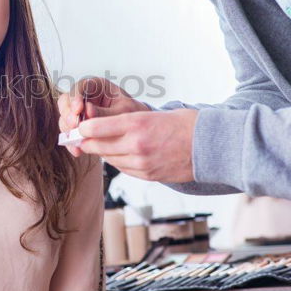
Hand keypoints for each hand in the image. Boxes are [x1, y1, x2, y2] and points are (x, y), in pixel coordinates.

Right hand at [57, 77, 149, 156]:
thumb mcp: (123, 111)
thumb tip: (87, 112)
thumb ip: (105, 112)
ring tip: (76, 141)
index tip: (78, 109)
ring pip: (65, 118)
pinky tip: (77, 150)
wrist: (139, 130)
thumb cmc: (134, 114)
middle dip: (68, 115)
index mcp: (96, 86)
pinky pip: (69, 134)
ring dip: (67, 130)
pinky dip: (71, 143)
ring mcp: (79, 113)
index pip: (80, 87)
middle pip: (66, 102)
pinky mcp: (79, 128)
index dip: (75, 97)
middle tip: (74, 126)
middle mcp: (84, 97)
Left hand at [77, 108, 197, 182]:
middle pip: (96, 146)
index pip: (94, 128)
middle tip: (76, 138)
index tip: (77, 126)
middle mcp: (136, 145)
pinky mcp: (148, 175)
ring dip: (101, 152)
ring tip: (96, 144)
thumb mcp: (152, 115)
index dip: (82, 128)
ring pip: (108, 159)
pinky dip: (117, 161)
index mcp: (136, 124)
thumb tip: (99, 128)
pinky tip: (118, 154)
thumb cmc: (185, 124)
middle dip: (85, 142)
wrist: (214, 146)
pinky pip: (123, 168)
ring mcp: (141, 164)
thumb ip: (126, 123)